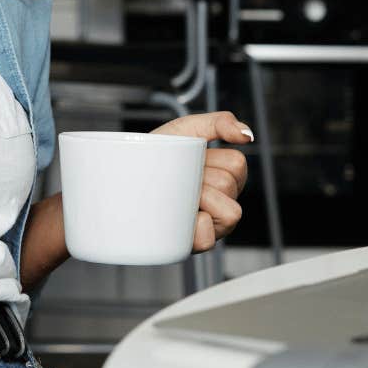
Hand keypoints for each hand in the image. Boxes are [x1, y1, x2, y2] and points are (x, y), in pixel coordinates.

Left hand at [152, 111, 252, 251]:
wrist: (120, 175)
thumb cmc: (155, 153)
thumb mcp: (185, 130)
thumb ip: (218, 122)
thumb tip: (247, 136)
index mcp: (225, 177)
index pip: (236, 164)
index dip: (211, 159)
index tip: (189, 159)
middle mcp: (222, 203)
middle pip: (229, 185)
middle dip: (200, 178)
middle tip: (178, 178)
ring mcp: (211, 226)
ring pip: (228, 213)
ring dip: (198, 200)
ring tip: (176, 196)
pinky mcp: (193, 244)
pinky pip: (208, 239)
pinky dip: (195, 228)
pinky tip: (178, 217)